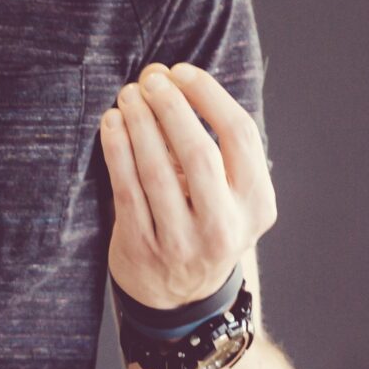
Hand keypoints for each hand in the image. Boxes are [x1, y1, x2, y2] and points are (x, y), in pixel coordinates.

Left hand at [100, 63, 275, 309]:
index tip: (181, 72)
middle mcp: (225, 225)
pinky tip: (111, 124)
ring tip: (127, 96)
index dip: (209, 97)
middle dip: (172, 108)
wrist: (180, 295)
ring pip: (158, 170)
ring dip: (140, 125)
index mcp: (257, 203)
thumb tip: (164, 77)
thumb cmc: (203, 220)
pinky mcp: (144, 248)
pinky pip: (127, 189)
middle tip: (150, 79)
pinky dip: (118, 150)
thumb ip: (205, 138)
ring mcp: (184, 241)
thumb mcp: (225, 191)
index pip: (240, 136)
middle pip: (200, 152)